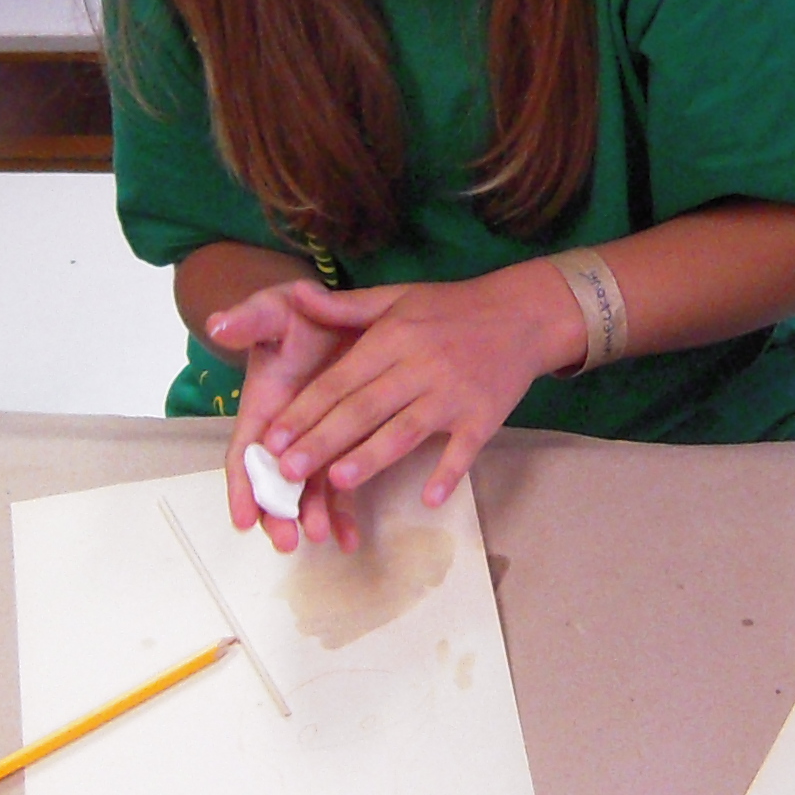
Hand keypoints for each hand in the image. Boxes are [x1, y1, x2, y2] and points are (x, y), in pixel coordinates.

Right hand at [207, 278, 365, 549]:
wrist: (334, 313)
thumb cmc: (295, 314)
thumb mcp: (273, 310)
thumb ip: (250, 319)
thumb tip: (218, 323)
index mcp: (262, 408)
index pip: (245, 453)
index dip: (243, 485)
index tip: (244, 518)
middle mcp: (284, 434)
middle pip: (275, 482)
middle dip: (278, 513)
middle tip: (289, 540)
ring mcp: (314, 442)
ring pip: (308, 490)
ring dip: (312, 517)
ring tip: (323, 539)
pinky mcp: (344, 444)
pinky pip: (342, 484)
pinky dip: (343, 513)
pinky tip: (351, 539)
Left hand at [218, 264, 583, 535]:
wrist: (522, 314)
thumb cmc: (450, 309)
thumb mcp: (396, 297)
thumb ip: (345, 306)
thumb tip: (296, 296)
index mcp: (393, 337)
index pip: (340, 379)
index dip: (305, 409)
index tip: (272, 438)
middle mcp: (420, 366)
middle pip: (364, 409)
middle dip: (323, 440)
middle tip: (287, 470)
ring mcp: (454, 394)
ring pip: (406, 430)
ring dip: (373, 457)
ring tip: (338, 482)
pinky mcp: (484, 417)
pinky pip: (463, 449)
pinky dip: (448, 473)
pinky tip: (429, 499)